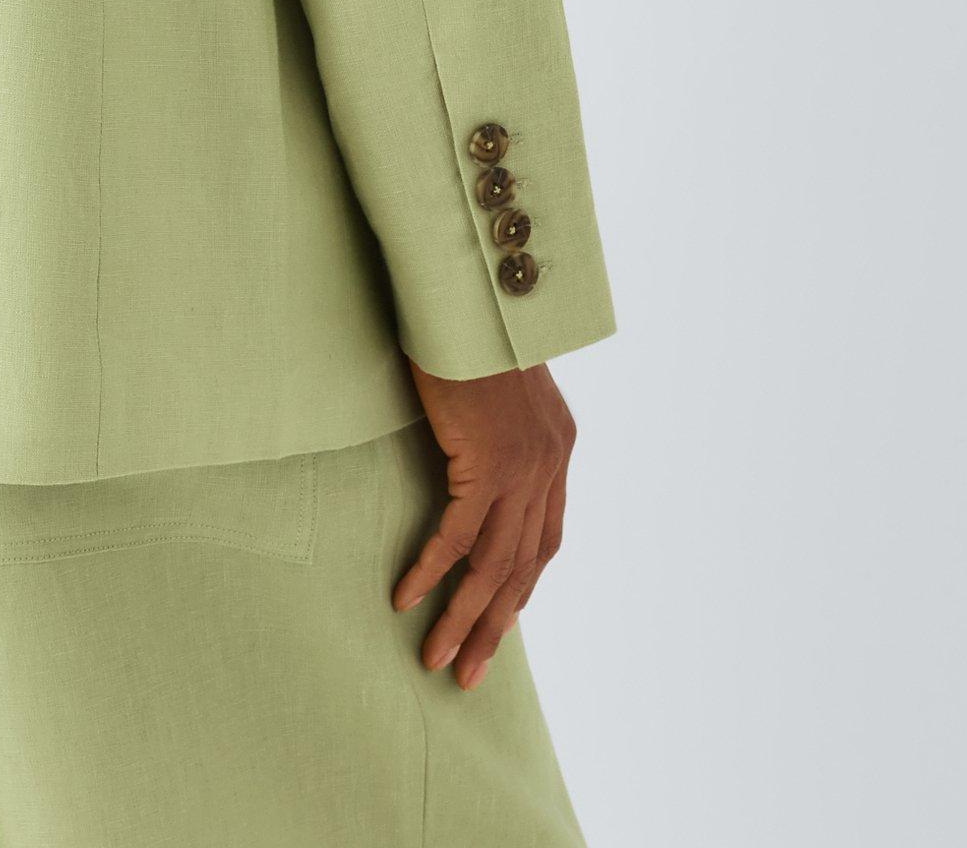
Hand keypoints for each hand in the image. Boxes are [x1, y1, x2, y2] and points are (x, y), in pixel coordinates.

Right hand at [392, 356, 573, 687]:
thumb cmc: (469, 328)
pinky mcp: (488, 464)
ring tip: (438, 658)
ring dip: (464, 618)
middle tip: (469, 674)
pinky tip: (408, 599)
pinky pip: (458, 536)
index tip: (495, 621)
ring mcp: (523, 468)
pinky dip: (433, 571)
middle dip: (495, 625)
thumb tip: (470, 452)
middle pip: (523, 568)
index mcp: (558, 449)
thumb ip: (496, 428)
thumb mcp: (496, 385)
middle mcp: (549, 465)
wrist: (469, 293)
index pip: (546, 540)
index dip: (520, 586)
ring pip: (493, 565)